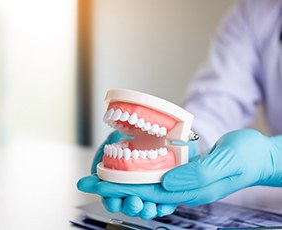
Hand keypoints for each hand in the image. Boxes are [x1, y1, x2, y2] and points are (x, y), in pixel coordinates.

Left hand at [78, 129, 281, 218]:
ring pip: (147, 182)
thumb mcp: (228, 162)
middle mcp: (182, 188)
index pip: (147, 191)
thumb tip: (166, 180)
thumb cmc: (248, 158)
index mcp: (190, 190)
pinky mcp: (185, 171)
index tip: (95, 181)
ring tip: (100, 174)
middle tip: (87, 178)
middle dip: (113, 185)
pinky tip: (127, 166)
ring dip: (123, 179)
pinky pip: (157, 173)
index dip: (119, 186)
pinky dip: (139, 170)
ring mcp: (183, 181)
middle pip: (142, 189)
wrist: (260, 157)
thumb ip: (198, 175)